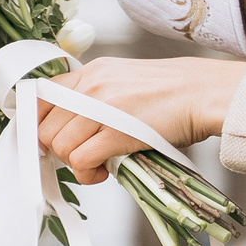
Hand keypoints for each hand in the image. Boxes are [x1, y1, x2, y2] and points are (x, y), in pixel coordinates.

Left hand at [34, 57, 245, 182]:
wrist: (204, 93)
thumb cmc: (174, 92)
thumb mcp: (126, 79)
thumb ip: (97, 95)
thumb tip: (76, 125)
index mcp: (92, 71)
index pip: (41, 97)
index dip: (41, 124)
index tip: (51, 139)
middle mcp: (91, 86)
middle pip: (46, 128)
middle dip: (58, 149)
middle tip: (81, 155)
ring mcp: (101, 108)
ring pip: (60, 146)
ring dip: (75, 164)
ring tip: (97, 165)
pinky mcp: (115, 133)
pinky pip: (81, 160)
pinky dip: (87, 173)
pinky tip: (104, 171)